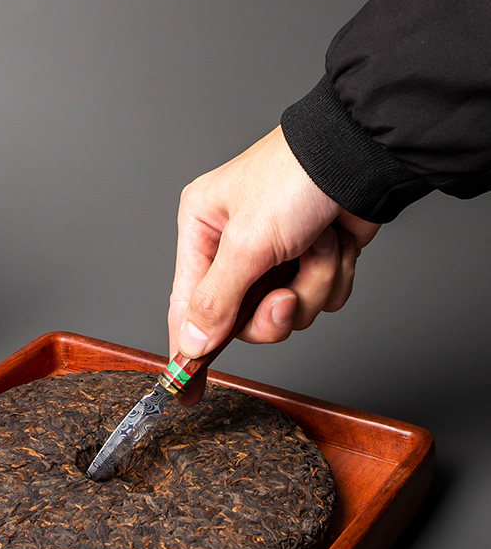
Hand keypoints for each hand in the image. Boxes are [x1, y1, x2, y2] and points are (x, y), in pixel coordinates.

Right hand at [168, 125, 379, 404]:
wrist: (363, 155)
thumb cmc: (298, 177)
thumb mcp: (247, 243)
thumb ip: (216, 300)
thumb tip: (192, 343)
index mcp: (203, 230)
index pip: (186, 305)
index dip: (187, 351)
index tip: (184, 392)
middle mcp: (235, 245)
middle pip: (243, 319)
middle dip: (274, 311)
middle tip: (286, 295)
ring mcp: (277, 254)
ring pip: (288, 313)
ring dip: (312, 286)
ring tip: (320, 246)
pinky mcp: (313, 259)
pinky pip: (320, 299)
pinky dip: (334, 277)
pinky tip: (337, 244)